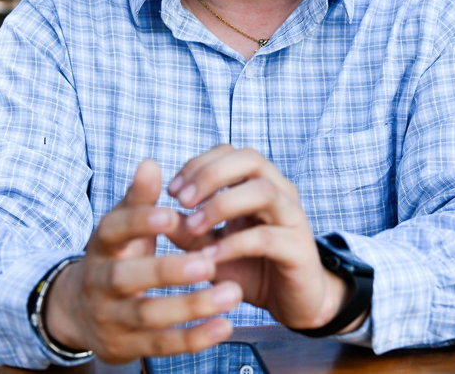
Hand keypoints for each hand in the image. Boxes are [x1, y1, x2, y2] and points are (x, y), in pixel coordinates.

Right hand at [43, 159, 242, 362]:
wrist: (80, 311)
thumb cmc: (117, 256)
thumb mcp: (122, 226)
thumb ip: (139, 198)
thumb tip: (150, 163)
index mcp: (101, 245)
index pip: (113, 230)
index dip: (140, 223)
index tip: (172, 216)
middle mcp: (99, 283)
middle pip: (127, 278)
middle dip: (168, 270)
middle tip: (209, 262)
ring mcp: (110, 318)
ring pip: (148, 315)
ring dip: (191, 306)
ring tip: (232, 293)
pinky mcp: (125, 348)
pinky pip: (162, 345)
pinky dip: (194, 338)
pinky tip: (225, 325)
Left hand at [165, 145, 354, 330]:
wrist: (293, 302)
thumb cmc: (250, 268)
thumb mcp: (211, 248)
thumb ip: (187, 231)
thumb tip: (155, 215)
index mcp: (258, 183)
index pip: (229, 152)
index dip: (199, 164)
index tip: (172, 191)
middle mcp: (279, 191)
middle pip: (250, 159)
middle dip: (211, 174)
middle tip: (182, 200)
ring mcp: (292, 217)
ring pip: (263, 191)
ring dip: (222, 204)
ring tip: (194, 226)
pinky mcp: (299, 248)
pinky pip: (266, 237)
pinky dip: (234, 244)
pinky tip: (209, 258)